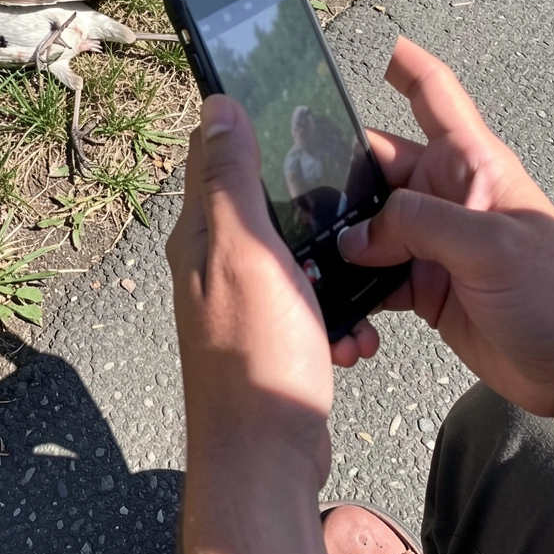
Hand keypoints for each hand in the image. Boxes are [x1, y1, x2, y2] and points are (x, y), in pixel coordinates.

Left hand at [166, 95, 337, 553]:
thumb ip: (230, 179)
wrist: (266, 452)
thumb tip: (215, 106)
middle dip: (304, 198)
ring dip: (328, 261)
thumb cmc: (254, 351)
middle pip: (259, 202)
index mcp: (200, 233)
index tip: (286, 102)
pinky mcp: (270, 331)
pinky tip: (349, 331)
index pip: (211, 154)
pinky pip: (309, 300)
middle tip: (344, 197)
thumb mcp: (244, 249)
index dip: (244, 122)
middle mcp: (212, 261)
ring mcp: (241, 298)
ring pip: (293, 254)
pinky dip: (333, 308)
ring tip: (352, 281)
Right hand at [339, 37, 553, 418]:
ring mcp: (429, 240)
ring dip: (336, 241)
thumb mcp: (490, 246)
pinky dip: (350, 289)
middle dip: (332, 174)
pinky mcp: (418, 282)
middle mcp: (444, 196)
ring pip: (363, 224)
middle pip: (374, 166)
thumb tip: (355, 235)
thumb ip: (417, 225)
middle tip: (289, 185)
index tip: (372, 47)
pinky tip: (339, 305)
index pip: (434, 96)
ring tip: (306, 255)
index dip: (404, 65)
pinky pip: (369, 275)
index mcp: (471, 164)